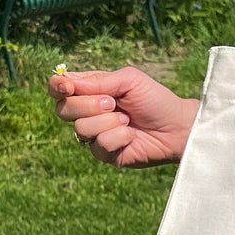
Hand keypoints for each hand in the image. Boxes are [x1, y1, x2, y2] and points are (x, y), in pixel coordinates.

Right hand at [48, 67, 199, 167]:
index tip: (66, 87)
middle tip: (113, 103)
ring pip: (81, 128)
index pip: (59, 88)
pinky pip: (99, 145)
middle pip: (63, 110)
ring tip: (127, 120)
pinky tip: (131, 135)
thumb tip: (67, 83)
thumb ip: (98, 81)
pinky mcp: (104, 153)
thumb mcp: (128, 80)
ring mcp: (94, 134)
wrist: (176, 127)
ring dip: (108, 122)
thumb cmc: (155, 99)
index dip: (57, 87)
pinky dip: (119, 137)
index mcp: (90, 90)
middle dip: (88, 105)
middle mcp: (87, 112)